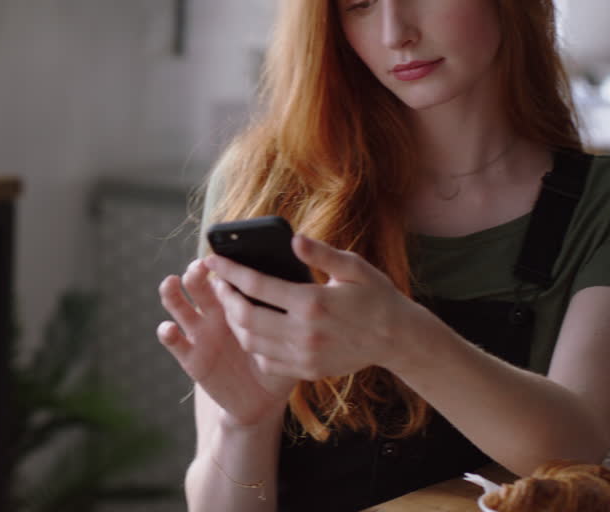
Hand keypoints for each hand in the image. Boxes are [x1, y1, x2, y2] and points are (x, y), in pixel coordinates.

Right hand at [157, 258, 295, 427]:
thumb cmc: (282, 358)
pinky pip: (174, 341)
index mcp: (237, 301)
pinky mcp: (190, 356)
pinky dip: (167, 332)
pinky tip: (170, 328)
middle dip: (195, 272)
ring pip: (177, 305)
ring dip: (171, 293)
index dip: (223, 267)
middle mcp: (213, 312)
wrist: (265, 398)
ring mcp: (199, 333)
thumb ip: (289, 309)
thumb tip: (299, 277)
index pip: (225, 276)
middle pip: (197, 284)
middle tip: (200, 267)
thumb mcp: (290, 332)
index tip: (225, 257)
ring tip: (172, 283)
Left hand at [205, 234, 422, 380]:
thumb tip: (293, 238)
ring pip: (251, 341)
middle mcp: (304, 332)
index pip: (256, 284)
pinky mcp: (307, 370)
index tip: (212, 258)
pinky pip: (266, 360)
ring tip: (232, 303)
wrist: (397, 339)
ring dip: (235, 321)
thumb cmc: (375, 295)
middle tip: (219, 282)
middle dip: (225, 297)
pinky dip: (253, 344)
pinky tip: (253, 327)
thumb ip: (321, 253)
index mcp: (312, 302)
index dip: (229, 270)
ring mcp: (305, 355)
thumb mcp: (353, 267)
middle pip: (246, 316)